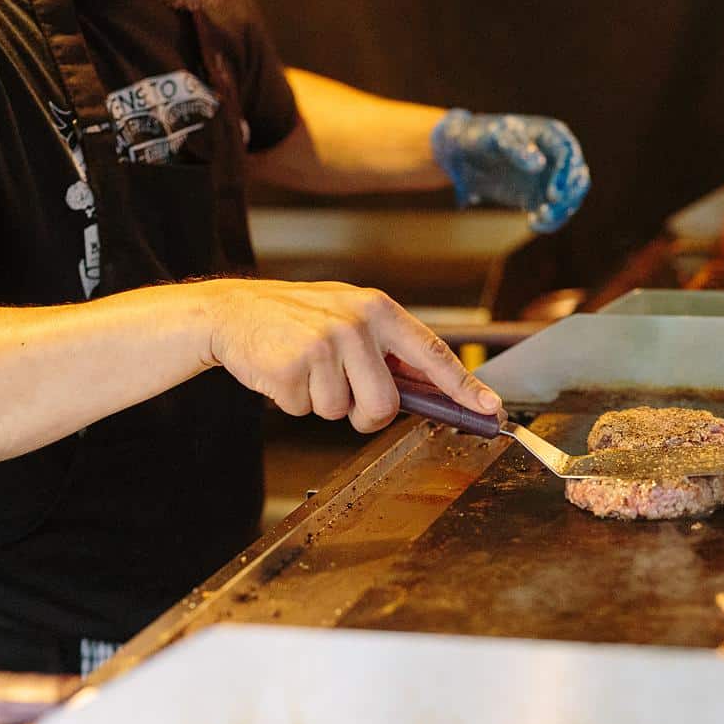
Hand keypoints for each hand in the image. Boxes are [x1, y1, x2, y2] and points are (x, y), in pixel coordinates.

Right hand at [201, 279, 500, 432]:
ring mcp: (323, 345)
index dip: (464, 386)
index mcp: (378, 309)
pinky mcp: (291, 367)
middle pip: (386, 406)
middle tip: (345, 395)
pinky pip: (306, 411)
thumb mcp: (351, 318)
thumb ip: (391, 351)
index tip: (490, 409)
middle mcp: (356, 324)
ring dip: (324, 404)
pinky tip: (284, 372)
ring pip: (343, 413)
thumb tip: (436, 390)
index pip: (433, 354)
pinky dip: (294, 402)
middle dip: (366, 414)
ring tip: (307, 372)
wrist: (233, 312)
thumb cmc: (298, 320)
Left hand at [430, 109, 590, 231]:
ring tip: (538, 219)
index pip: (568, 154)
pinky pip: (556, 213)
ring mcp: (553, 178)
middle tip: (546, 212)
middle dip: (567, 198)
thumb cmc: (482, 137)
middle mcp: (558, 156)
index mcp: (552, 135)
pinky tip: (533, 224)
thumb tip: (539, 164)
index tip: (552, 195)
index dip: (564, 175)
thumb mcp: (495, 139)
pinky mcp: (543, 197)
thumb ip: (516, 149)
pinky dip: (550, 221)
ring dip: (560, 213)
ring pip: (571, 198)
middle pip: (577, 178)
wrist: (464, 154)